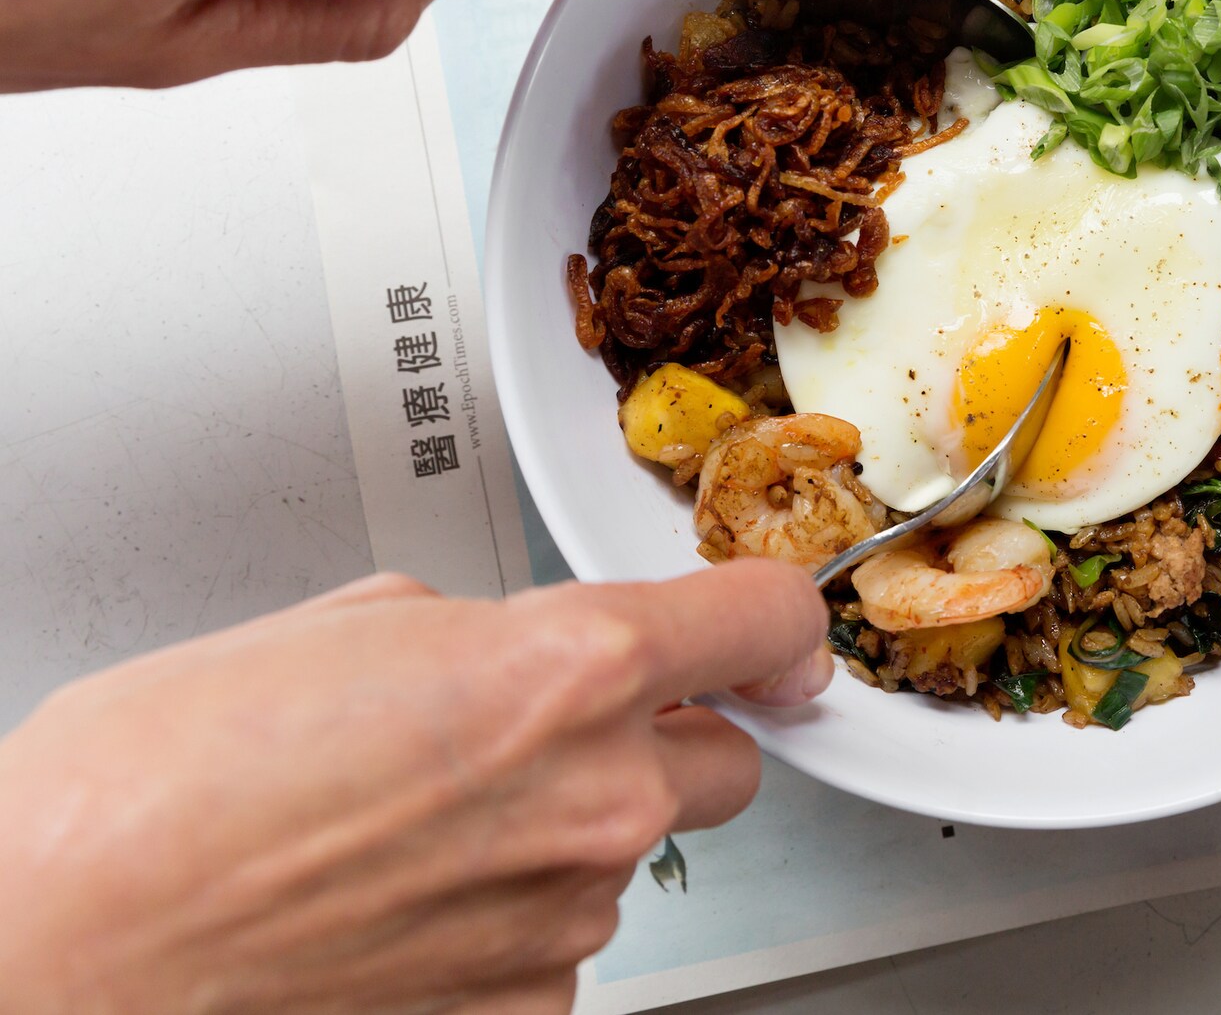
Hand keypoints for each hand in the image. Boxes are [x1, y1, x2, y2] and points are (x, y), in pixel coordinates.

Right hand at [0, 561, 829, 1014]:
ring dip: (561, 833)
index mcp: (567, 670)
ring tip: (411, 826)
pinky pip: (555, 946)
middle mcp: (594, 800)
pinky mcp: (519, 1013)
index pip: (762, 622)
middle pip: (724, 758)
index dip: (776, 618)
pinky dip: (505, 922)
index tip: (775, 634)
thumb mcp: (347, 626)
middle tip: (548, 733)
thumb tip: (521, 650)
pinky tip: (396, 903)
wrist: (62, 946)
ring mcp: (561, 922)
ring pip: (628, 856)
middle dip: (660, 738)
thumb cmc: (157, 785)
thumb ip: (486, 630)